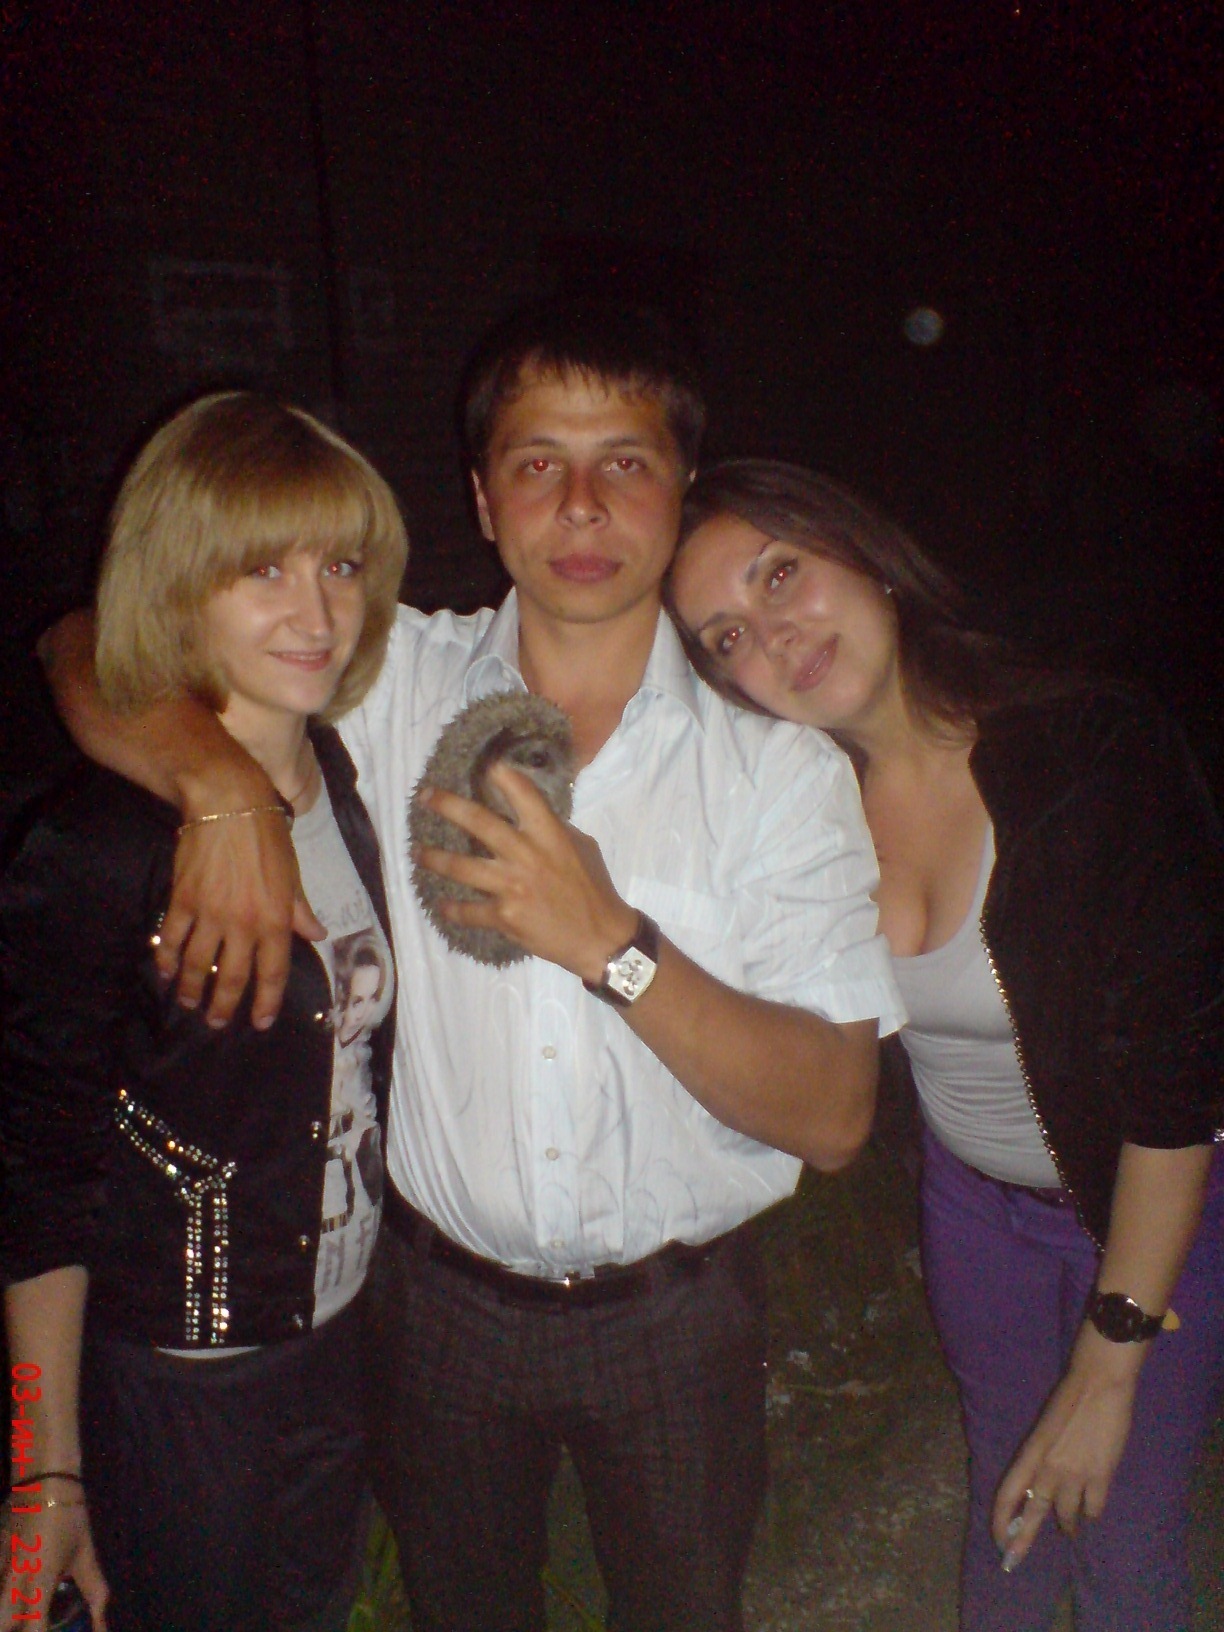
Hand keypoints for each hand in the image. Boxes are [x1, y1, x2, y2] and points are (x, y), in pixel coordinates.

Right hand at [1, 1495, 108, 1631]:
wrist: (43, 1480)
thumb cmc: (69, 1518)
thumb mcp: (84, 1554)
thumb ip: (94, 1591)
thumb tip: (102, 1623)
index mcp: (39, 1580)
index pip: (33, 1628)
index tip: (49, 1631)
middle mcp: (12, 1580)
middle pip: (2, 1623)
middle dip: (14, 1628)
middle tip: (32, 1621)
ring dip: (6, 1614)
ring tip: (21, 1608)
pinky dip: (2, 1592)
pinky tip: (10, 1591)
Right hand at [156, 810, 323, 1030]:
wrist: (228, 803)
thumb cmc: (267, 836)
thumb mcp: (292, 874)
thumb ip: (300, 909)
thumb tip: (317, 934)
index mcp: (276, 919)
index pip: (273, 972)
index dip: (267, 1002)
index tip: (260, 1022)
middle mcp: (243, 924)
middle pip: (231, 977)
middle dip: (223, 1006)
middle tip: (215, 1023)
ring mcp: (210, 914)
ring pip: (197, 965)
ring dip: (190, 989)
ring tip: (188, 1002)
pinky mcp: (182, 901)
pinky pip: (172, 939)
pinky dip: (165, 958)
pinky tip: (164, 970)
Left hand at [414, 764, 634, 981]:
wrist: (599, 936)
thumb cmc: (592, 888)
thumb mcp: (580, 848)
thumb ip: (552, 831)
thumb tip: (527, 818)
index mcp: (549, 834)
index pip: (523, 794)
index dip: (502, 775)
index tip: (485, 766)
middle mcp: (526, 854)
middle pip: (479, 822)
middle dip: (447, 805)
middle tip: (425, 796)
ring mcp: (512, 886)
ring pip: (460, 867)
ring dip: (434, 858)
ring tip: (418, 852)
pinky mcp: (504, 916)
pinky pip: (468, 910)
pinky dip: (452, 908)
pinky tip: (442, 903)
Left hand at [994, 1324, 1141, 1571]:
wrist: (1098, 1384)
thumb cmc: (1069, 1399)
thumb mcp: (1045, 1430)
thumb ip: (1041, 1458)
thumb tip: (1040, 1483)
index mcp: (1030, 1451)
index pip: (1007, 1492)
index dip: (1001, 1518)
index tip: (999, 1539)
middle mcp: (1048, 1467)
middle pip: (1033, 1513)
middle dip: (1023, 1540)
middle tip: (1014, 1560)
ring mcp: (1075, 1475)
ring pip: (1066, 1516)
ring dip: (1068, 1524)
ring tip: (1069, 1528)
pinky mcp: (1101, 1477)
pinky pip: (1093, 1509)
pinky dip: (1092, 1512)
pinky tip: (1092, 1510)